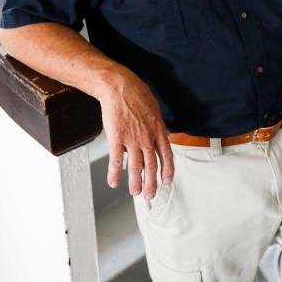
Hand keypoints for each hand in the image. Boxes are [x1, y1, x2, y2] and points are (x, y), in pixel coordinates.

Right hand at [100, 74, 173, 200]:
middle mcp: (147, 138)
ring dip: (135, 183)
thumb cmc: (136, 94)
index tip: (167, 180)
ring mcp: (132, 139)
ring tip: (135, 192)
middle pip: (152, 166)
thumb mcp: (154, 109)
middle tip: (150, 194)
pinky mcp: (117, 139)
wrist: (119, 87)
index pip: (167, 155)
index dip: (167, 170)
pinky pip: (116, 161)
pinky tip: (113, 182)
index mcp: (159, 130)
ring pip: (136, 167)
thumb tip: (159, 134)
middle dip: (151, 183)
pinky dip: (114, 174)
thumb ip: (157, 125)